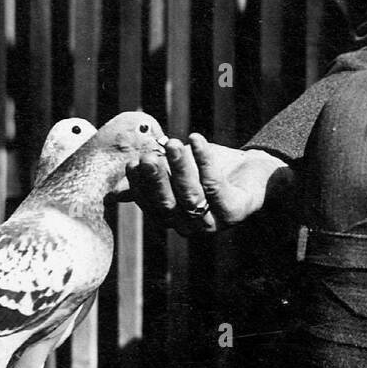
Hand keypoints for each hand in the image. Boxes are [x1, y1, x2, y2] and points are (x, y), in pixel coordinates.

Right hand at [123, 137, 292, 236]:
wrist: (254, 171)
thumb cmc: (212, 171)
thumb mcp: (177, 174)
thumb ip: (150, 181)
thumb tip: (112, 194)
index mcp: (175, 220)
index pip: (151, 205)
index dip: (140, 185)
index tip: (132, 162)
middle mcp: (192, 227)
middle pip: (168, 204)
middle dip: (156, 179)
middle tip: (148, 155)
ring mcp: (214, 222)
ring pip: (191, 195)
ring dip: (180, 167)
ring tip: (173, 143)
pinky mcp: (235, 211)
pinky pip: (215, 185)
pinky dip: (204, 161)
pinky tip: (196, 140)